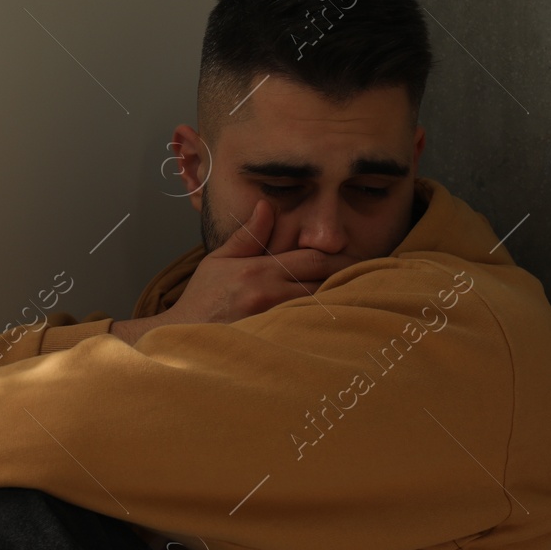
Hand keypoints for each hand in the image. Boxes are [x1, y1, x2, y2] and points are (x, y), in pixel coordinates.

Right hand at [112, 200, 358, 343]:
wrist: (182, 337)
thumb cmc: (202, 299)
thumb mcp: (219, 260)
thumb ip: (249, 236)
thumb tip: (268, 206)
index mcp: (259, 271)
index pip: (313, 259)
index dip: (339, 258)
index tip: (355, 257)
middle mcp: (268, 295)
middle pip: (323, 283)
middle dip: (346, 278)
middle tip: (368, 277)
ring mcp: (272, 321)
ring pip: (320, 308)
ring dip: (339, 301)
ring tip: (360, 298)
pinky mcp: (272, 342)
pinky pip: (308, 330)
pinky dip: (324, 324)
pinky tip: (336, 323)